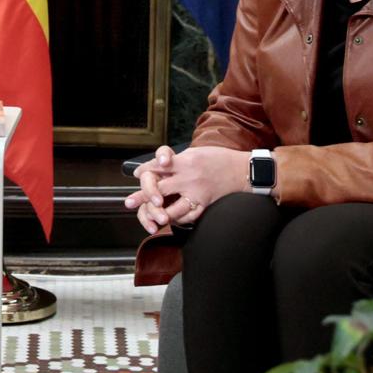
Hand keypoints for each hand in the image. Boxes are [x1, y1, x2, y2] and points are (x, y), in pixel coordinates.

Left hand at [123, 145, 249, 233]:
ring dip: (157, 214)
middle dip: (142, 196)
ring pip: (170, 210)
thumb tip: (156, 165)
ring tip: (148, 216)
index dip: (144, 170)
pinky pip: (186, 217)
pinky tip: (170, 218)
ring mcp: (197, 194)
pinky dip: (176, 219)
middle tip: (130, 202)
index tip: (137, 174)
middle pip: (158, 189)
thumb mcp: (194, 152)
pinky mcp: (205, 204)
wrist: (242, 170)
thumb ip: (175, 160)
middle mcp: (188, 178)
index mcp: (184, 162)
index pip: (156, 166)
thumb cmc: (218, 159)